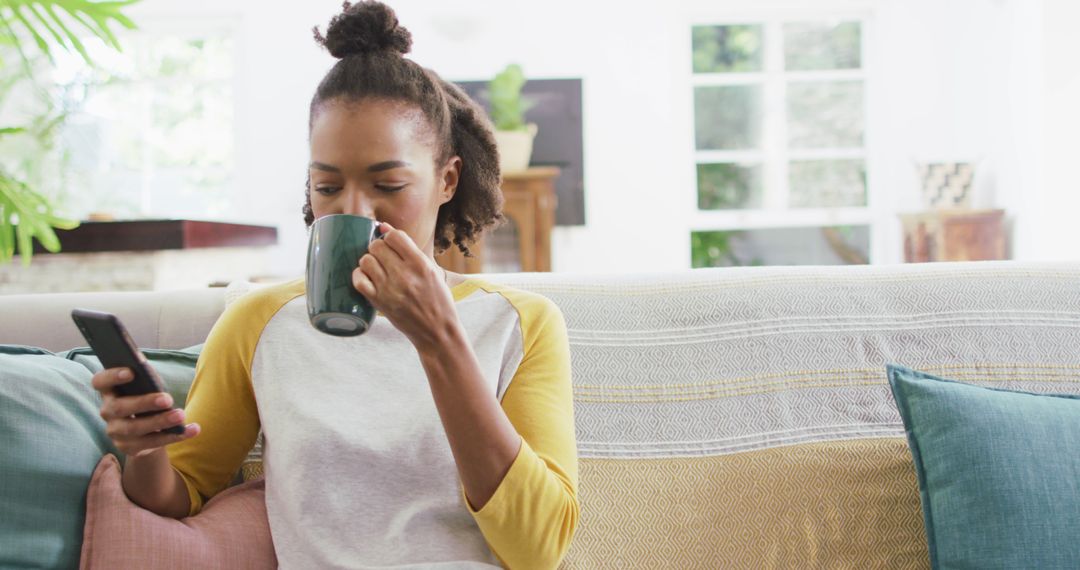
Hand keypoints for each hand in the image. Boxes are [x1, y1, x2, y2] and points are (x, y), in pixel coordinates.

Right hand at [91, 367, 199, 456]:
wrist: (147, 429)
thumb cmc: (146, 397)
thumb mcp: (146, 386)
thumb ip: (145, 378)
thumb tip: (148, 369)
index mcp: (109, 391)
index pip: (100, 381)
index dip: (112, 376)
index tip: (131, 372)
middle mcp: (107, 412)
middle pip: (120, 407)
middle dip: (144, 403)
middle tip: (167, 399)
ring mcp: (116, 432)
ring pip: (135, 428)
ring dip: (160, 422)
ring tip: (181, 416)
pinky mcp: (130, 448)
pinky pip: (153, 443)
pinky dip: (175, 436)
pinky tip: (192, 430)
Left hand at [352, 222, 458, 348]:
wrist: (437, 331)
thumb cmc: (437, 299)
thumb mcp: (431, 270)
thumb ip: (409, 249)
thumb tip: (383, 227)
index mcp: (420, 264)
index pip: (394, 236)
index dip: (390, 237)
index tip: (392, 245)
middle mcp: (404, 275)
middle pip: (377, 246)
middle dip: (378, 248)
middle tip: (384, 258)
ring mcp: (390, 289)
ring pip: (366, 260)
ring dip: (369, 261)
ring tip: (377, 268)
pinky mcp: (379, 302)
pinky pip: (359, 280)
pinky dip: (359, 275)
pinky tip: (367, 277)